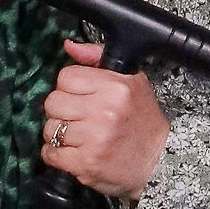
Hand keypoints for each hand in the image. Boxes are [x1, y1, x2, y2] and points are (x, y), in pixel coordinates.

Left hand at [40, 40, 170, 199]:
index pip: (65, 77)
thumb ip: (97, 58)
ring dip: (59, 134)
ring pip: (50, 128)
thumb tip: (70, 46)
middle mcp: (105, 111)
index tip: (81, 97)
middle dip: (62, 111)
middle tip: (78, 117)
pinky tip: (71, 152)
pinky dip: (55, 154)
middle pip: (53, 102)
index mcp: (115, 87)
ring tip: (78, 136)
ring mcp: (95, 139)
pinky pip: (51, 153)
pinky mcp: (87, 163)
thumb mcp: (131, 80)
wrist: (159, 159)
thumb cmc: (142, 119)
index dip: (69, 87)